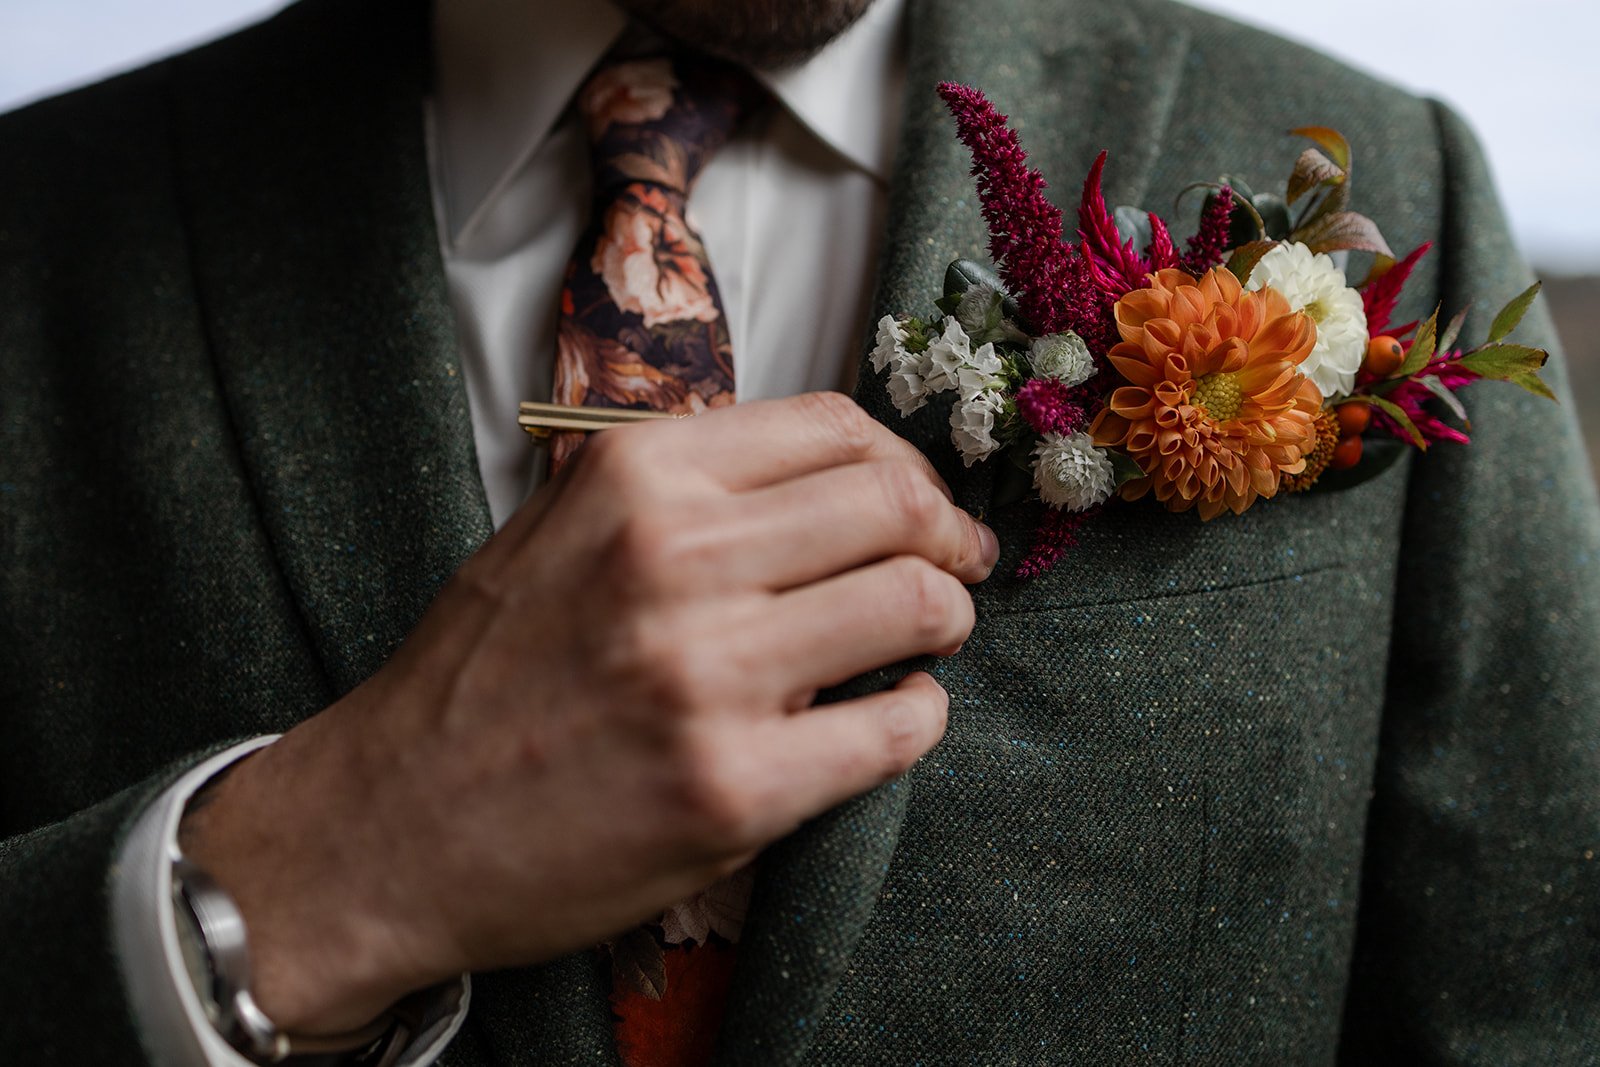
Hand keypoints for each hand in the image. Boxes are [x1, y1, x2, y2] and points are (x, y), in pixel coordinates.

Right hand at [179, 392, 995, 1034]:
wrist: (389, 829)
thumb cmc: (480, 677)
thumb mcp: (556, 531)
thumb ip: (681, 490)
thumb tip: (824, 478)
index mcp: (636, 479)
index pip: (835, 427)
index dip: (905, 464)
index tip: (920, 505)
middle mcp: (676, 558)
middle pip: (896, 504)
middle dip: (949, 539)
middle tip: (953, 572)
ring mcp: (709, 676)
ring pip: (919, 605)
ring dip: (944, 622)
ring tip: (922, 645)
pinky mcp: (736, 789)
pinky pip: (900, 728)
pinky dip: (916, 718)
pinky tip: (887, 718)